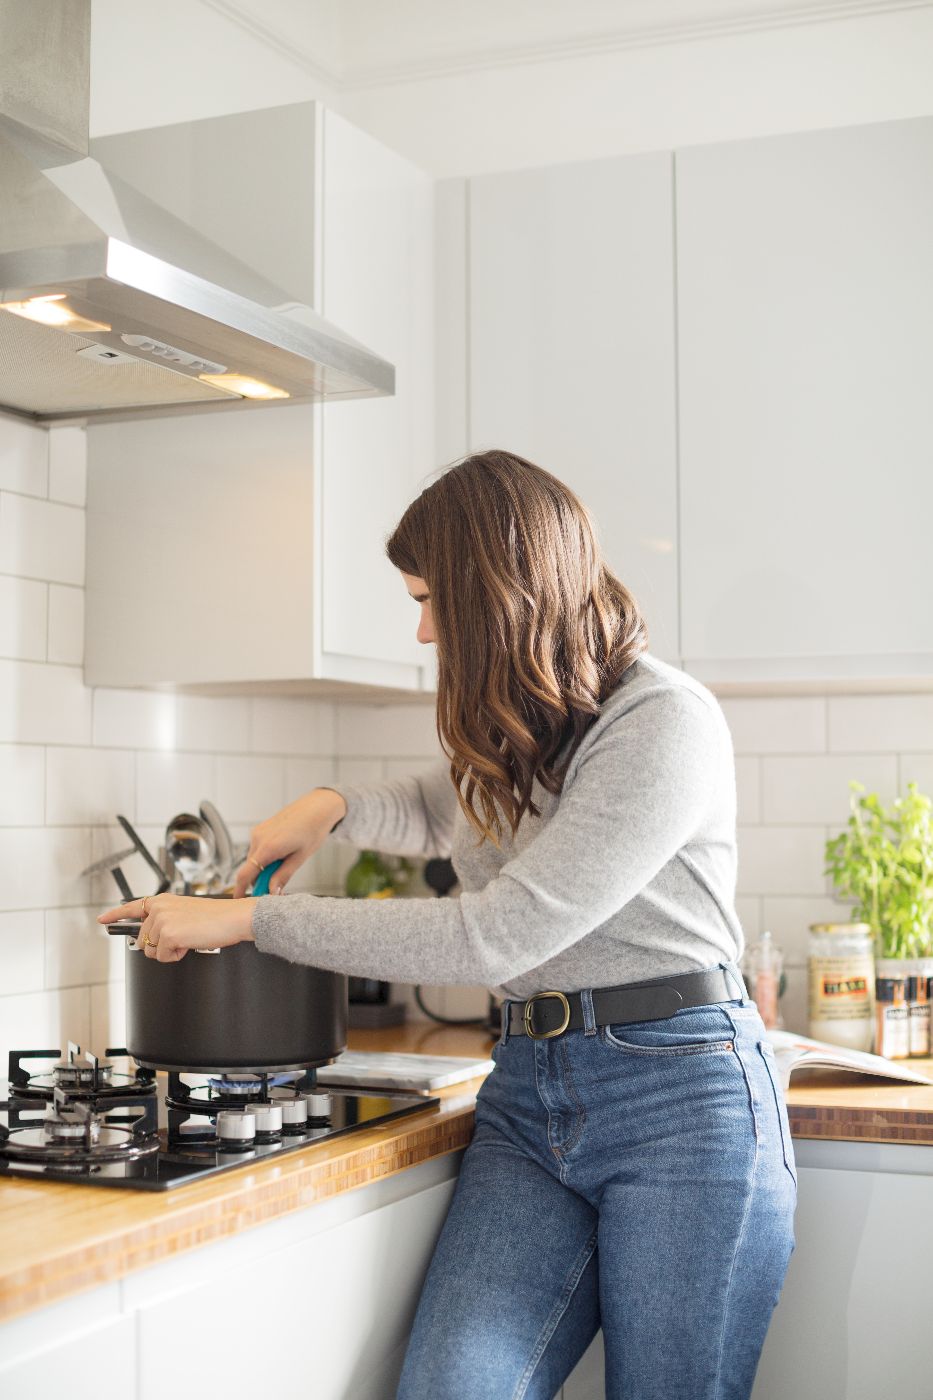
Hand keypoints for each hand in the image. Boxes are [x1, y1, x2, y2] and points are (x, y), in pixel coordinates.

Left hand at [97, 894, 254, 961]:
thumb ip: (166, 919)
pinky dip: (177, 955)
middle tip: (182, 938)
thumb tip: (153, 939)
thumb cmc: (216, 917)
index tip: (103, 920)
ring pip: (152, 950)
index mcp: (163, 901)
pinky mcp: (168, 934)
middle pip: (142, 939)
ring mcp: (162, 920)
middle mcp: (159, 908)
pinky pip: (163, 957)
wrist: (233, 918)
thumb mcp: (186, 912)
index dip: (115, 915)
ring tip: (188, 938)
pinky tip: (190, 943)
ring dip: (169, 951)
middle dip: (159, 945)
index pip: (132, 906)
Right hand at [233, 788, 347, 896]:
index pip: (245, 874)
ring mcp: (258, 832)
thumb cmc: (312, 830)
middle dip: (260, 879)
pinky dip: (265, 857)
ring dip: (264, 867)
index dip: (240, 890)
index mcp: (268, 847)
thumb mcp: (300, 857)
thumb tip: (271, 892)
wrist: (317, 807)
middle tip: (277, 886)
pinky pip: (258, 849)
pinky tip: (282, 853)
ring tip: (285, 862)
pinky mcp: (260, 829)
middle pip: (250, 868)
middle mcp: (258, 838)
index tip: (239, 901)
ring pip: (254, 859)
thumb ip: (283, 876)